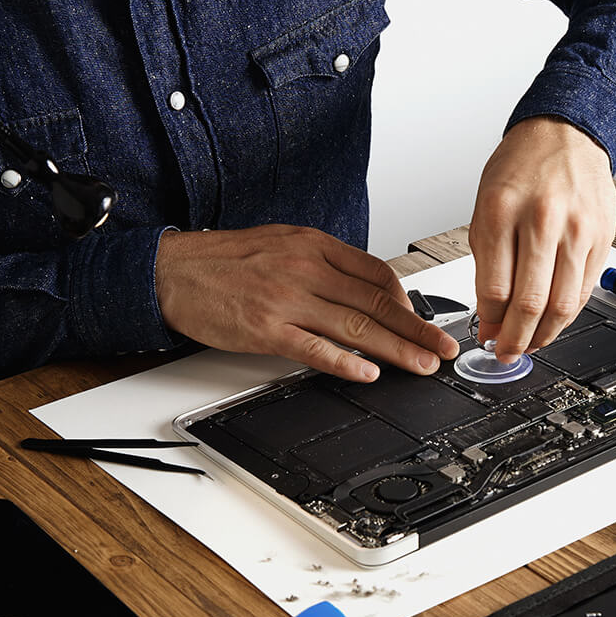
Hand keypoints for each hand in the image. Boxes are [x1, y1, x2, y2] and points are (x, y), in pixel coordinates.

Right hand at [154, 225, 459, 381]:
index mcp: (313, 245)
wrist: (171, 270)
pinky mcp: (266, 329)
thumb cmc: (224, 260)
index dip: (407, 301)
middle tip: (444, 348)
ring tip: (422, 365)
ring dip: (396, 350)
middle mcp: (306, 268)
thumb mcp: (281, 243)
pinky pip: (315, 348)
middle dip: (417, 329)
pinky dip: (346, 362)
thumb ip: (322, 263)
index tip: (422, 321)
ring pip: (356, 326)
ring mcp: (287, 299)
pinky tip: (369, 373)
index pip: (376, 273)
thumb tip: (362, 288)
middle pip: (377, 302)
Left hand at [468, 116, 615, 362]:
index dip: (488, 323)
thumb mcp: (486, 206)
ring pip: (561, 303)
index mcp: (502, 211)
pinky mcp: (601, 238)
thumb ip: (486, 260)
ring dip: (543, 334)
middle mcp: (541, 220)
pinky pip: (585, 290)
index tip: (485, 335)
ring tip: (530, 344)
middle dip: (515, 338)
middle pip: (529, 302)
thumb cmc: (521, 168)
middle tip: (507, 351)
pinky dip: (567, 314)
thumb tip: (490, 315)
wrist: (565, 134)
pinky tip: (553, 322)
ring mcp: (576, 230)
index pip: (494, 288)